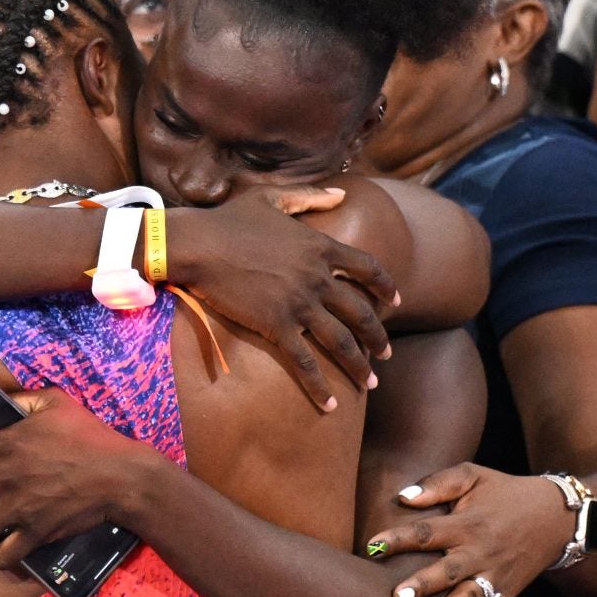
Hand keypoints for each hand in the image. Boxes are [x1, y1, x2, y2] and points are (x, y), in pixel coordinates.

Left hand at [0, 388, 155, 568]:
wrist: (120, 475)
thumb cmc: (89, 435)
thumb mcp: (57, 402)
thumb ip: (25, 398)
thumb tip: (5, 395)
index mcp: (3, 445)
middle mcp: (2, 478)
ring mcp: (17, 508)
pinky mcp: (35, 533)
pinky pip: (0, 555)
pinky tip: (3, 547)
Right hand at [170, 184, 398, 411]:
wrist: (199, 245)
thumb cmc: (229, 220)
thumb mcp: (272, 198)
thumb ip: (310, 196)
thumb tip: (341, 192)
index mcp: (320, 246)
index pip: (369, 267)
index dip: (386, 286)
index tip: (397, 302)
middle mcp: (318, 277)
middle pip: (361, 312)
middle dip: (377, 337)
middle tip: (385, 355)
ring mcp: (299, 303)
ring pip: (341, 342)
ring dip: (358, 366)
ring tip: (368, 382)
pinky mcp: (277, 326)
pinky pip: (305, 362)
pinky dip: (319, 387)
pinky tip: (330, 405)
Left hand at [365, 463, 572, 596]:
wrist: (555, 515)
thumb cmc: (504, 491)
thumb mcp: (473, 475)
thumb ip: (438, 484)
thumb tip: (402, 496)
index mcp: (467, 523)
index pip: (428, 532)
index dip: (399, 539)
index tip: (372, 546)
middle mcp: (480, 552)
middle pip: (448, 571)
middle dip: (423, 585)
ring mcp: (495, 576)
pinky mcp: (507, 592)